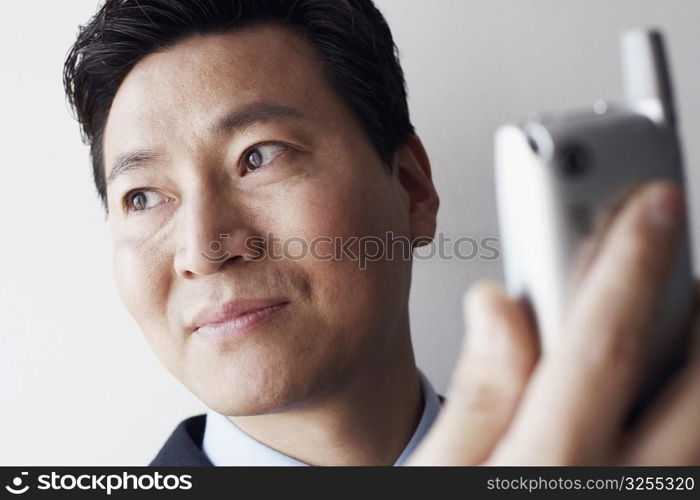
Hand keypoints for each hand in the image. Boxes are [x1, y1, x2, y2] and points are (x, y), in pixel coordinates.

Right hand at [407, 180, 699, 464]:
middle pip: (693, 385)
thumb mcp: (436, 471)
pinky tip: (667, 382)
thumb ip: (474, 396)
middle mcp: (617, 483)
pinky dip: (692, 402)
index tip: (652, 203)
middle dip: (695, 300)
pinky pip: (694, 452)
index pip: (603, 348)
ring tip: (677, 301)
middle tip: (676, 244)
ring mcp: (643, 496)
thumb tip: (494, 307)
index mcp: (549, 464)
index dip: (629, 264)